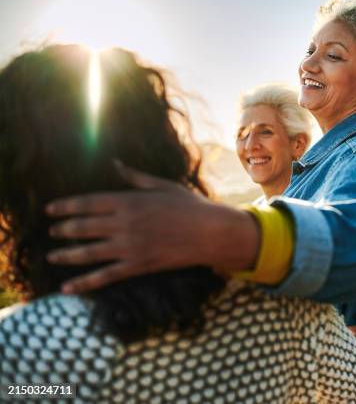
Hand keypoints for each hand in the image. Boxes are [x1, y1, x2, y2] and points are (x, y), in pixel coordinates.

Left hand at [46, 162, 258, 293]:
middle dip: (63, 230)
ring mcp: (130, 246)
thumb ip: (135, 177)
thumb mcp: (163, 185)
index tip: (50, 209)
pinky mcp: (138, 265)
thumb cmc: (190, 206)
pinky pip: (105, 276)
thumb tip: (115, 163)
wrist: (211, 232)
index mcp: (129, 201)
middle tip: (51, 232)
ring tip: (52, 256)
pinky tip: (67, 288)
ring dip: (66, 255)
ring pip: (88, 253)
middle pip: (83, 227)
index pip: (87, 203)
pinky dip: (84, 283)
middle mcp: (125, 224)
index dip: (65, 206)